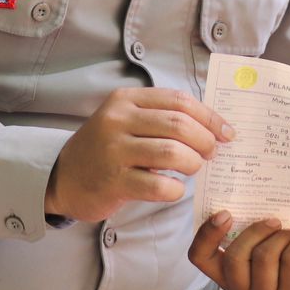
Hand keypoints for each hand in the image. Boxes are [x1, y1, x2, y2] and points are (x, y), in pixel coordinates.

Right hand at [45, 88, 233, 222]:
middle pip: (179, 124)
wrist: (62, 178)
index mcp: (126, 100)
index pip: (179, 100)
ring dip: (192, 163)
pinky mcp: (113, 181)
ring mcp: (114, 151)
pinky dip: (175, 188)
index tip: (227, 132)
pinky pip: (158, 184)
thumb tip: (212, 127)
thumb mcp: (127, 121)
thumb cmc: (106, 149)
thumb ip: (161, 118)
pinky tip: (174, 188)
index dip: (209, 116)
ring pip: (172, 152)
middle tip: (212, 153)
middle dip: (205, 140)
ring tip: (193, 168)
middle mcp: (118, 120)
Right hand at [189, 212, 289, 289]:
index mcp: (230, 277)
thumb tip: (246, 198)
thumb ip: (251, 233)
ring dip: (283, 236)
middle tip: (275, 220)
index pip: (201, 259)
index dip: (207, 235)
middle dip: (256, 231)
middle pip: (235, 257)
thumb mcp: (267, 244)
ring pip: (264, 257)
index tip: (225, 213)